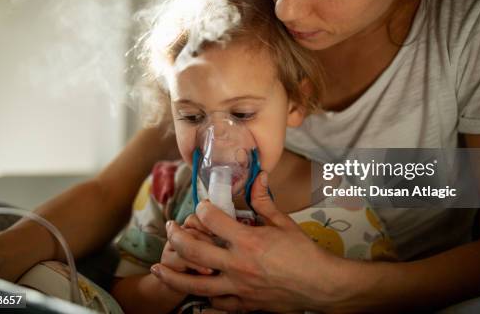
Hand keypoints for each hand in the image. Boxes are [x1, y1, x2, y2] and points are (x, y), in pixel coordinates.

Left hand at [152, 172, 338, 311]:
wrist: (320, 285)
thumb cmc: (304, 253)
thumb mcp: (284, 223)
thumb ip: (264, 202)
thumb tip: (259, 177)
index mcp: (249, 241)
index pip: (213, 219)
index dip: (204, 208)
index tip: (203, 206)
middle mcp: (239, 265)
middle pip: (195, 250)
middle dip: (178, 237)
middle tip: (171, 229)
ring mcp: (239, 288)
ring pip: (196, 284)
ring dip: (174, 275)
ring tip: (159, 268)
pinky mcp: (244, 304)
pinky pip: (216, 305)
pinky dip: (202, 301)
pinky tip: (190, 296)